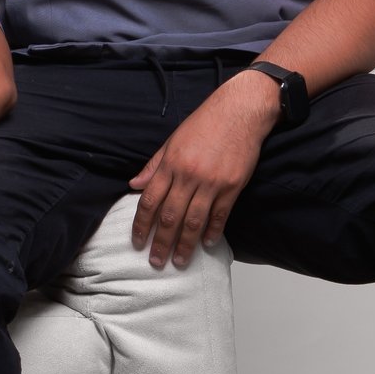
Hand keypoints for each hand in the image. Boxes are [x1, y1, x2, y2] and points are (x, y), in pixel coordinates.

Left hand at [129, 74, 280, 268]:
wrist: (240, 111)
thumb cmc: (205, 123)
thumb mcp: (172, 140)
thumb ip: (154, 165)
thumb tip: (134, 185)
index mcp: (170, 164)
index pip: (149, 200)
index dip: (141, 225)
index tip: (137, 242)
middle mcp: (188, 175)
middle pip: (170, 216)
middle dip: (160, 242)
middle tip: (155, 262)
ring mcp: (211, 182)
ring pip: (194, 220)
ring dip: (185, 244)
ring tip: (179, 261)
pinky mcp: (232, 186)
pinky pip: (220, 214)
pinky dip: (213, 231)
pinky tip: (207, 244)